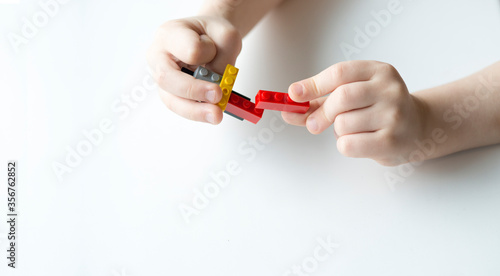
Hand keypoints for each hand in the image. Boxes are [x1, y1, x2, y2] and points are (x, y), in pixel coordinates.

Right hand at [147, 16, 241, 123]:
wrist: (206, 38)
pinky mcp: (169, 93)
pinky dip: (197, 112)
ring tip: (216, 115)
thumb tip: (218, 84)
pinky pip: (180, 107)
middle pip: (167, 78)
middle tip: (217, 96)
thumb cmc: (211, 35)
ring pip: (171, 99)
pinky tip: (211, 114)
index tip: (216, 53)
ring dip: (195, 110)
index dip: (206, 54)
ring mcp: (161, 77)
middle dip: (194, 91)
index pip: (188, 49)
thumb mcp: (226, 35)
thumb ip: (225, 57)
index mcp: (170, 34)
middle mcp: (158, 56)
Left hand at [282, 61, 427, 165]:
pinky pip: (349, 145)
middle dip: (321, 113)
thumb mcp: (353, 96)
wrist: (416, 129)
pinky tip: (359, 142)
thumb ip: (318, 101)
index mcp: (379, 71)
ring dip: (338, 131)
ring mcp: (394, 115)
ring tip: (353, 130)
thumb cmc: (377, 110)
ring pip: (343, 124)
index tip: (294, 95)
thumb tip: (287, 108)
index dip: (313, 85)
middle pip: (341, 97)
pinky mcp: (392, 141)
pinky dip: (344, 146)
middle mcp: (390, 89)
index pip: (340, 73)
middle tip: (313, 125)